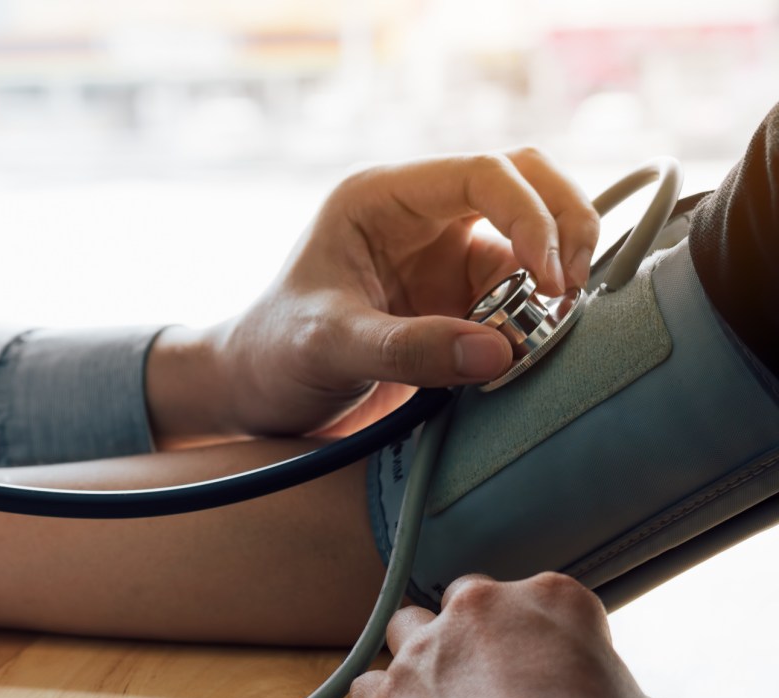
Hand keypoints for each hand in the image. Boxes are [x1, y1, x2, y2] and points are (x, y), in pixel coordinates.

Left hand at [147, 148, 599, 444]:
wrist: (258, 393)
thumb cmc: (275, 355)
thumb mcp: (328, 348)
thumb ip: (406, 348)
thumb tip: (500, 351)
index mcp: (382, 198)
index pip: (483, 173)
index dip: (530, 215)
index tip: (547, 280)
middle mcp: (421, 216)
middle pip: (527, 182)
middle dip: (564, 224)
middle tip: (571, 290)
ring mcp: (445, 256)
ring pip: (534, 236)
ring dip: (557, 273)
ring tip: (551, 329)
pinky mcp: (459, 299)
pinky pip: (523, 291)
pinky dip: (541, 314)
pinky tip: (531, 350)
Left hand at [349, 573, 702, 697]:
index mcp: (554, 600)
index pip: (542, 598)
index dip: (546, 638)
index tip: (553, 674)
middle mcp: (481, 608)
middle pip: (465, 600)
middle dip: (475, 634)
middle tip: (494, 684)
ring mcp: (425, 649)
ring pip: (406, 629)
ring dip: (420, 659)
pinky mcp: (384, 696)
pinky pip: (368, 687)